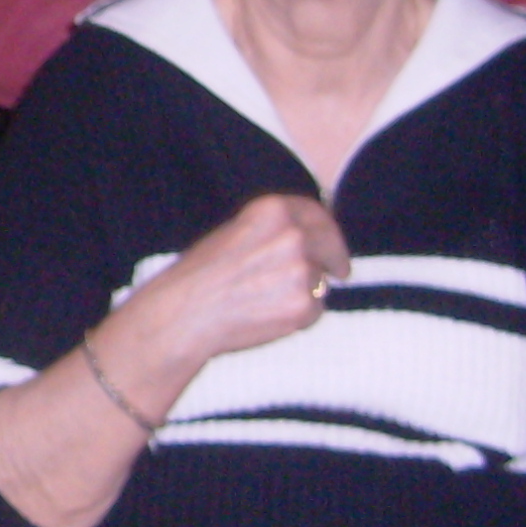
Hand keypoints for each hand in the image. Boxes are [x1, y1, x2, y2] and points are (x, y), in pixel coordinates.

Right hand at [146, 192, 349, 367]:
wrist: (186, 313)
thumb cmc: (202, 276)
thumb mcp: (236, 233)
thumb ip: (274, 231)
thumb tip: (309, 239)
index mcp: (272, 209)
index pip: (317, 213)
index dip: (328, 230)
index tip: (333, 245)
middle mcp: (292, 234)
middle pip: (330, 244)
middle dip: (336, 259)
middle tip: (339, 272)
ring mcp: (301, 269)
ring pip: (320, 281)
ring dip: (305, 292)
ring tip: (263, 301)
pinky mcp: (304, 304)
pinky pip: (314, 310)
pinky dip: (298, 316)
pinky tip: (266, 316)